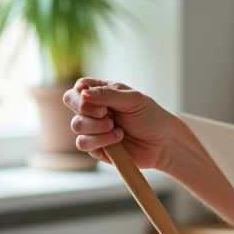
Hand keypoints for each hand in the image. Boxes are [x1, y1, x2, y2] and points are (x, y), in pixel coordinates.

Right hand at [64, 78, 179, 170]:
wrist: (163, 143)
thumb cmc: (150, 117)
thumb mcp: (133, 100)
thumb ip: (107, 95)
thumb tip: (82, 93)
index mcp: (103, 93)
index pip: (79, 87)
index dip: (80, 92)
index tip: (94, 98)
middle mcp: (95, 109)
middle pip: (70, 103)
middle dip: (87, 109)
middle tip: (107, 113)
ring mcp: (94, 129)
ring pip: (76, 125)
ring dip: (96, 127)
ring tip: (116, 128)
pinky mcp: (96, 147)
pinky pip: (83, 143)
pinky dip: (100, 140)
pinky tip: (117, 138)